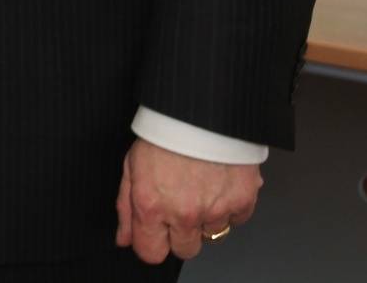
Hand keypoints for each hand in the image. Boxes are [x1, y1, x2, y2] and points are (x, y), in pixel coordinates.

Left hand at [113, 138, 261, 261]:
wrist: (199, 112)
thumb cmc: (163, 136)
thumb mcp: (132, 167)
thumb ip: (126, 208)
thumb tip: (124, 239)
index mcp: (152, 207)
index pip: (151, 253)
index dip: (152, 244)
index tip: (154, 232)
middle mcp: (184, 214)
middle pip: (185, 251)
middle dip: (181, 234)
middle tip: (180, 206)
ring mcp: (215, 210)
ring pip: (212, 234)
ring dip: (206, 217)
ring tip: (200, 187)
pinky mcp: (242, 202)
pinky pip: (236, 220)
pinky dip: (229, 206)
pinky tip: (218, 183)